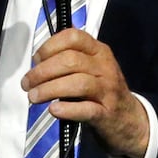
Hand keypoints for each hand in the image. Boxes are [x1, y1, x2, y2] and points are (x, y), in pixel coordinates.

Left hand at [22, 29, 148, 157]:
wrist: (131, 121)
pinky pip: (86, 109)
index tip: (36, 60)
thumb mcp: (93, 68)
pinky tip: (53, 110)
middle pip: (71, 61)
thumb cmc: (103, 92)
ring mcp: (108, 91)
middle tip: (27, 84)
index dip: (49, 46)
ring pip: (77, 83)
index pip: (73, 37)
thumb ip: (71, 59)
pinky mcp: (106, 114)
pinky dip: (67, 109)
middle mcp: (105, 67)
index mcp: (99, 51)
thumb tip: (40, 58)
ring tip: (33, 97)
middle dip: (43, 72)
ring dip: (49, 89)